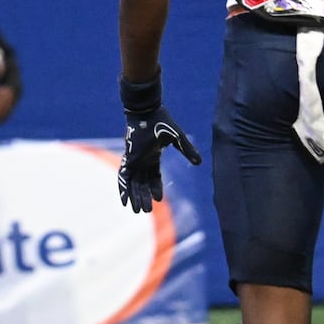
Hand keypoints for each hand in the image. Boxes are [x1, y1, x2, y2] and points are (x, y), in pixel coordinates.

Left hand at [118, 74, 201, 212]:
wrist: (147, 111)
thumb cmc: (162, 121)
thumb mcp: (178, 138)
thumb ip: (187, 150)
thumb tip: (199, 162)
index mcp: (152, 156)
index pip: (154, 177)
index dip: (156, 188)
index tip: (159, 200)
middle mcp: (142, 160)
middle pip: (142, 184)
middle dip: (144, 197)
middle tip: (146, 212)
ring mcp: (134, 159)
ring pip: (133, 183)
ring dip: (135, 197)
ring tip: (138, 211)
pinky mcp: (129, 158)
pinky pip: (124, 177)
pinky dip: (124, 188)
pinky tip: (124, 200)